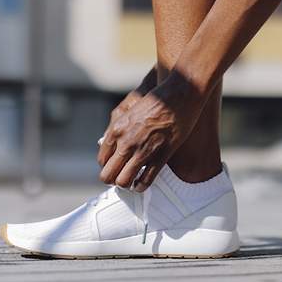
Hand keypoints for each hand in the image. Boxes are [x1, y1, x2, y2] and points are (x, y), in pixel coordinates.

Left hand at [97, 70, 205, 190]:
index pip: (103, 160)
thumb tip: (112, 142)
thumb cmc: (156, 101)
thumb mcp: (130, 111)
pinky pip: (145, 180)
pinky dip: (141, 186)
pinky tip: (141, 185)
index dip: (109, 166)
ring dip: (126, 184)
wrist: (178, 95)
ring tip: (131, 182)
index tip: (117, 167)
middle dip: (113, 179)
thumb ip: (120, 127)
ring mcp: (142, 150)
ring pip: (124, 181)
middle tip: (121, 178)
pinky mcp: (161, 155)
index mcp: (116, 130)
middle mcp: (126, 142)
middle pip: (108, 174)